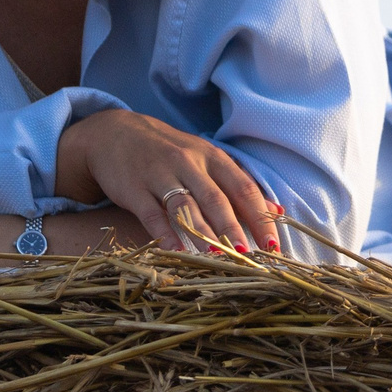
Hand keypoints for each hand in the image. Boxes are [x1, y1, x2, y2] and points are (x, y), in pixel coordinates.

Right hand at [56, 109, 281, 254]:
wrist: (116, 134)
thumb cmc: (171, 152)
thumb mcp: (207, 160)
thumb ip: (238, 185)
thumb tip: (276, 211)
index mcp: (213, 157)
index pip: (244, 188)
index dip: (260, 217)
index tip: (274, 245)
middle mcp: (189, 164)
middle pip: (217, 199)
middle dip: (234, 229)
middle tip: (248, 256)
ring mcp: (161, 175)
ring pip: (186, 206)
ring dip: (202, 233)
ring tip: (217, 258)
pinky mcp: (135, 189)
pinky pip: (152, 214)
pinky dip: (164, 234)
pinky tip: (175, 252)